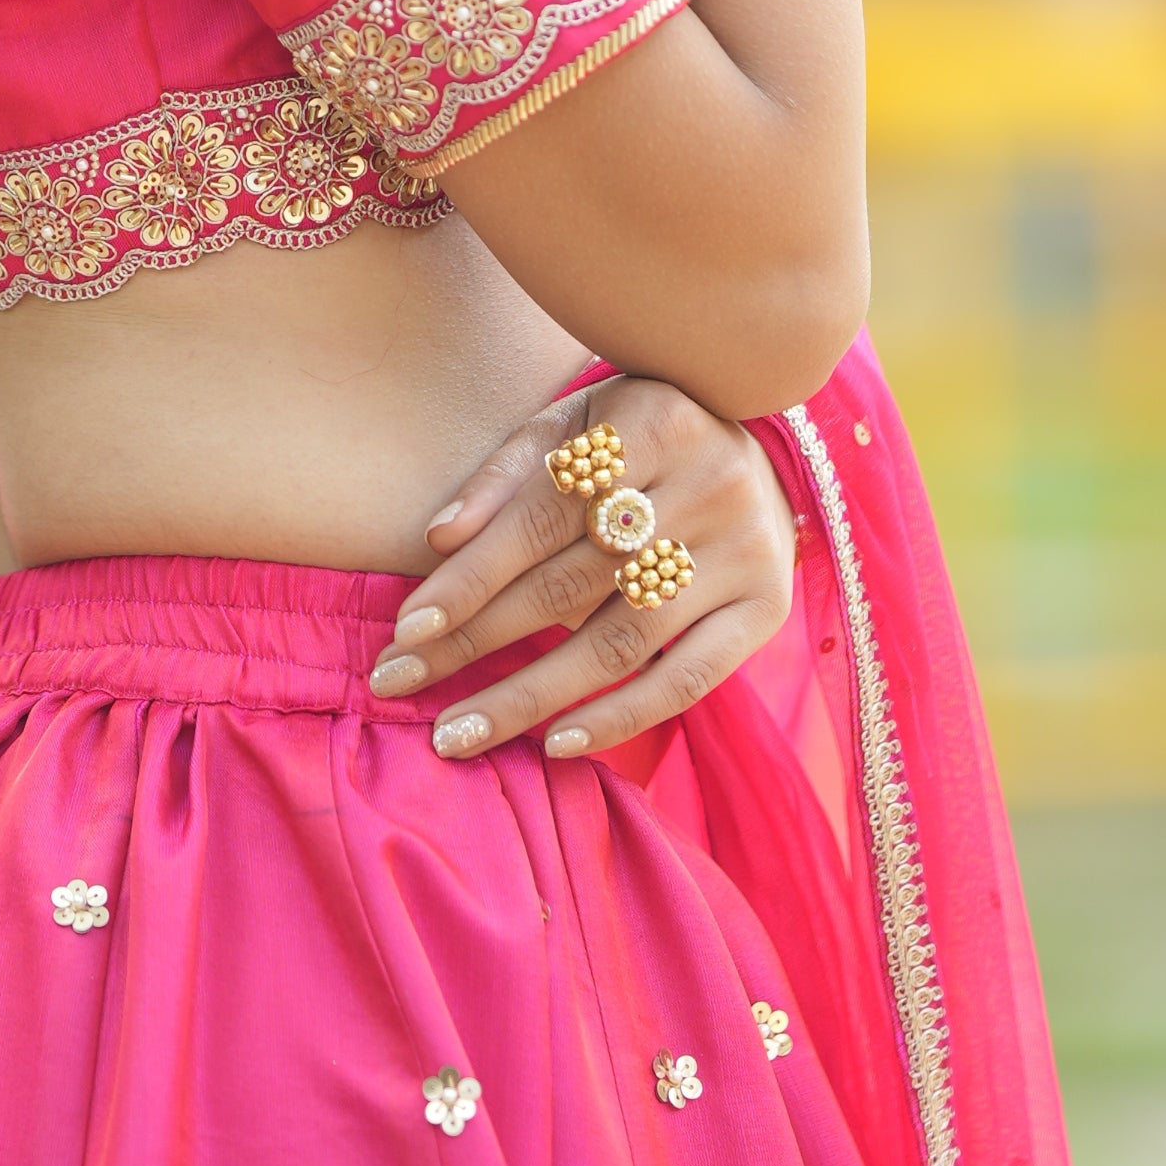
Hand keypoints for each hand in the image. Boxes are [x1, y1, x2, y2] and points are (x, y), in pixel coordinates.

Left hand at [367, 377, 796, 761]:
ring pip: (619, 643)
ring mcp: (745, 553)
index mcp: (654, 422)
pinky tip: (555, 744)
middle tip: (399, 683)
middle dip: (475, 642)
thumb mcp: (574, 425)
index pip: (539, 518)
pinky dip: (620, 719)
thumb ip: (507, 475)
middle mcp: (709, 485)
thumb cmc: (640, 437)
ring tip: (457, 732)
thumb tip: (437, 540)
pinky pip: (687, 682)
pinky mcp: (765, 609)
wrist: (761, 448)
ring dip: (529, 697)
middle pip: (570, 585)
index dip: (469, 578)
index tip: (405, 630)